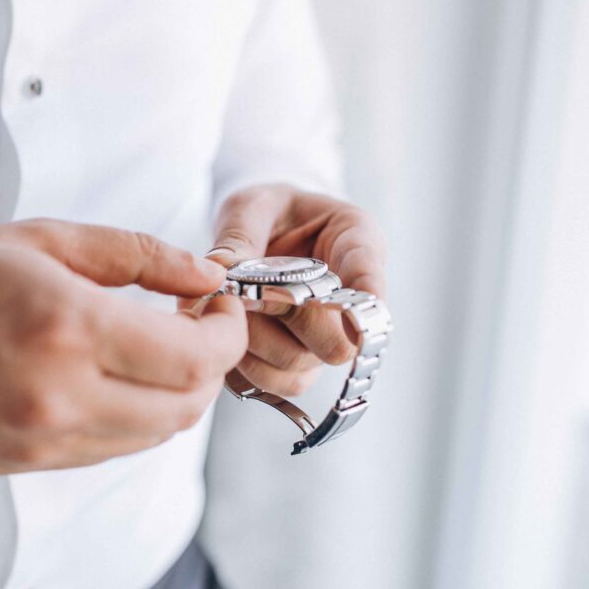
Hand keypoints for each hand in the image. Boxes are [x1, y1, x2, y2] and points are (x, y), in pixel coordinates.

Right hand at [0, 219, 246, 471]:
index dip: (227, 331)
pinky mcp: (35, 464)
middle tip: (200, 321)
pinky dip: (144, 413)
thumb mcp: (39, 240)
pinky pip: (119, 447)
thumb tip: (204, 273)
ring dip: (182, 390)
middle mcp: (61, 396)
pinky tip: (126, 374)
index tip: (219, 303)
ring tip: (165, 344)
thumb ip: (135, 254)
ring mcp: (47, 441)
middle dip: (214, 361)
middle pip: (189, 403)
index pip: (194, 356)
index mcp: (64, 328)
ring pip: (160, 433)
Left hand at [208, 184, 384, 395]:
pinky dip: (242, 365)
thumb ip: (241, 232)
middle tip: (247, 290)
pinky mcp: (294, 362)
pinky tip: (227, 331)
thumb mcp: (253, 206)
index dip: (366, 294)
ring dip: (256, 344)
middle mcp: (348, 299)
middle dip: (285, 317)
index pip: (367, 268)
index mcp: (353, 240)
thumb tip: (221, 267)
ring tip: (232, 309)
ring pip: (300, 368)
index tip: (356, 317)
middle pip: (334, 341)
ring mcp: (323, 337)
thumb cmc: (267, 213)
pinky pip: (273, 382)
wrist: (261, 232)